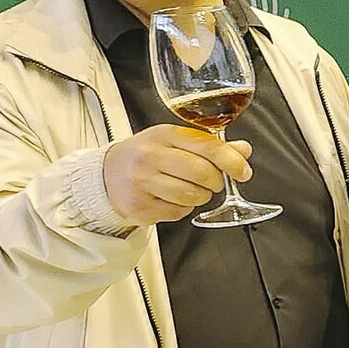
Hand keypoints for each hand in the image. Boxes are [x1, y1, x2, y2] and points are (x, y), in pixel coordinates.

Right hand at [102, 125, 254, 224]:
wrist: (105, 175)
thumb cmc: (147, 156)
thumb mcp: (176, 142)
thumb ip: (211, 146)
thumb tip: (243, 150)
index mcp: (164, 135)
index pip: (207, 146)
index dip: (232, 161)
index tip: (243, 171)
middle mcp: (150, 156)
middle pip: (203, 173)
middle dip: (216, 181)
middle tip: (211, 181)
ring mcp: (142, 182)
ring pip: (193, 195)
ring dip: (200, 196)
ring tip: (189, 188)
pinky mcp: (139, 206)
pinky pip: (178, 212)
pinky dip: (183, 208)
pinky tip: (171, 198)